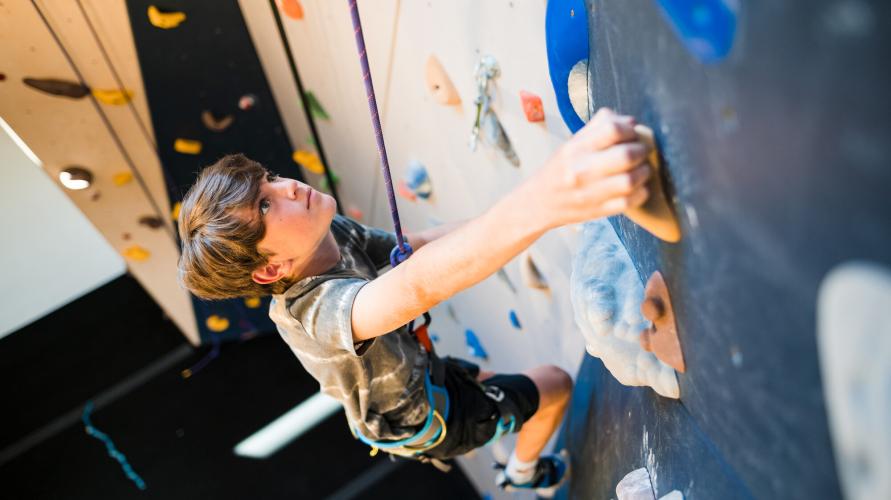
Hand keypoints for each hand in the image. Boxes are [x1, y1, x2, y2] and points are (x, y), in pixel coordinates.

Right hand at [526, 108, 651, 229]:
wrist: (539, 203)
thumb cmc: (560, 169)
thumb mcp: (572, 143)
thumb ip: (599, 127)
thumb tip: (631, 121)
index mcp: (576, 148)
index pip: (612, 130)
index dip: (630, 129)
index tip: (632, 133)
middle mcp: (581, 170)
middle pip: (626, 155)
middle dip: (642, 150)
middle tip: (642, 151)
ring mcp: (590, 193)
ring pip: (631, 180)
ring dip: (644, 172)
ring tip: (642, 169)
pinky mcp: (598, 211)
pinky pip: (630, 202)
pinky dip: (641, 192)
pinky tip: (638, 187)